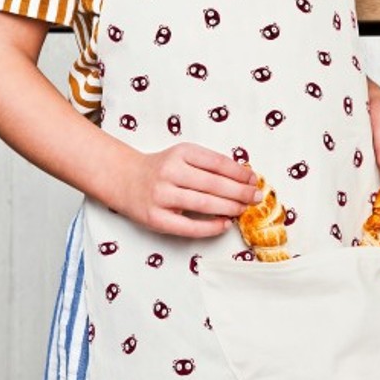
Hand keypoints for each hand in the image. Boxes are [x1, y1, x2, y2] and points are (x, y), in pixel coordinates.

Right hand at [118, 142, 260, 237]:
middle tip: (256, 197)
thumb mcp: (183, 156)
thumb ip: (209, 163)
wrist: (123, 179)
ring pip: (204, 204)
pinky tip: (225, 224)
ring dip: (229, 208)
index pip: (218, 163)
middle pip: (214, 184)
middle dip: (240, 192)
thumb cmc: (161, 168)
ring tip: (243, 209)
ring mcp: (162, 196)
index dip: (239, 172)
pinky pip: (189, 226)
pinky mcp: (155, 218)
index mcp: (181, 153)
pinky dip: (210, 227)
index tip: (254, 179)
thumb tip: (244, 176)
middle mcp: (170, 172)